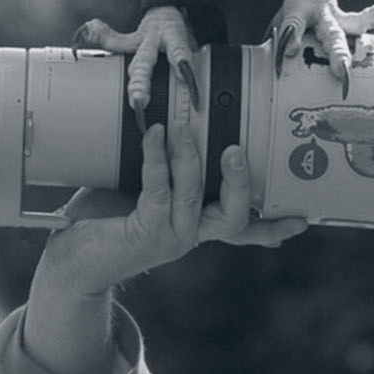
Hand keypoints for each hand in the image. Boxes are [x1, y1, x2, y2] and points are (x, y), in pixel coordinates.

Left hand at [35, 75, 308, 298]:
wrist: (70, 260)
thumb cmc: (106, 217)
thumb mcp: (142, 188)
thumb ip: (165, 164)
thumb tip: (175, 114)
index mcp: (197, 223)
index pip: (244, 227)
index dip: (273, 225)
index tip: (302, 220)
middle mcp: (191, 233)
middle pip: (235, 216)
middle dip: (241, 182)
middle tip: (237, 151)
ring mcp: (170, 236)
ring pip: (194, 195)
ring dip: (191, 156)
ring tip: (185, 124)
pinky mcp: (145, 232)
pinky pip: (158, 189)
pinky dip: (158, 159)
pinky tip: (155, 135)